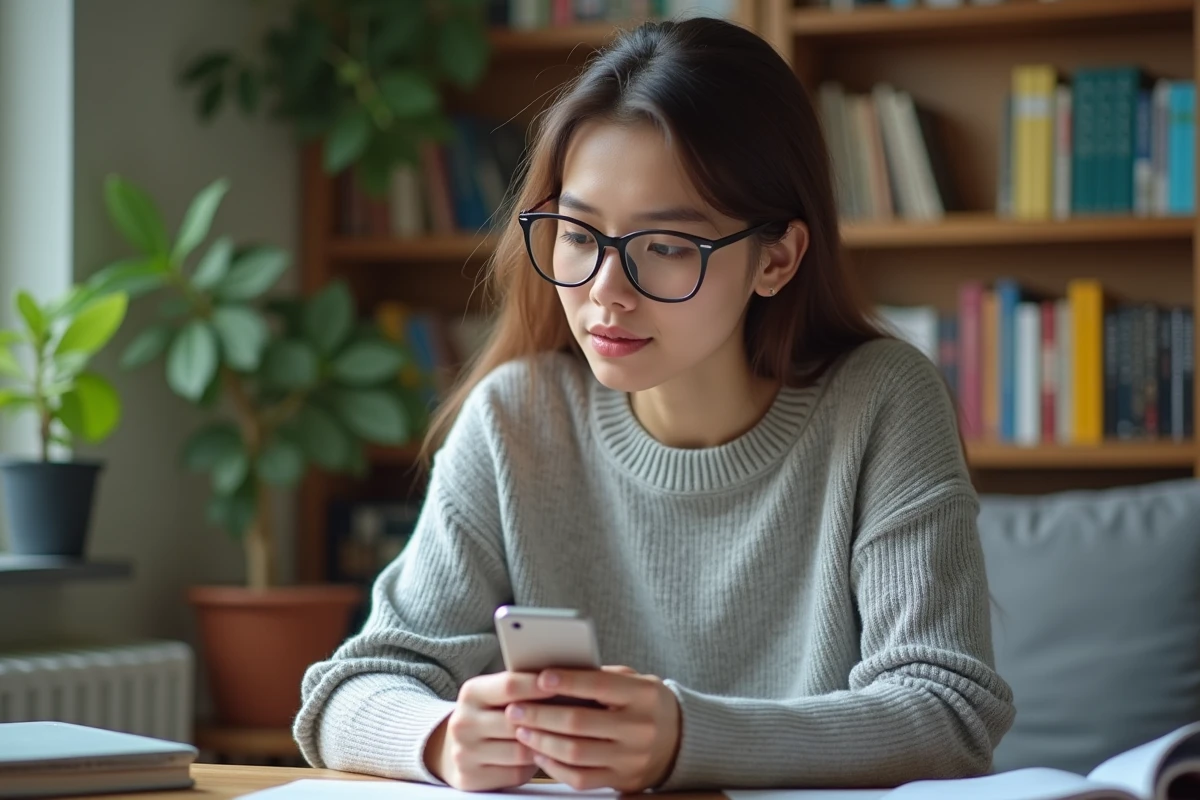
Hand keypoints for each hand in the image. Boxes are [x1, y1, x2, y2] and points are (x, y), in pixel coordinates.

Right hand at [424, 671, 557, 790]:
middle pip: (516, 722)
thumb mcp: (497, 694)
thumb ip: (522, 687)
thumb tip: (563, 681)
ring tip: (560, 737)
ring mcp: (464, 753)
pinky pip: (515, 774)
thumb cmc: (491, 715)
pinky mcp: (471, 778)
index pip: (510, 686)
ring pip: (519, 751)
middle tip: (575, 716)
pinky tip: (540, 756)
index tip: (564, 684)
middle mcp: (463, 722)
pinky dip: (531, 766)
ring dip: (542, 746)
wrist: (458, 747)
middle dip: (547, 720)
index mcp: (471, 693)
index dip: (539, 686)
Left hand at [504, 665, 681, 791]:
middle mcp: (639, 728)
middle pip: (579, 723)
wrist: (681, 742)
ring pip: (575, 753)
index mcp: (643, 695)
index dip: (567, 682)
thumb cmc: (647, 704)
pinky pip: (580, 778)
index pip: (599, 685)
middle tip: (515, 708)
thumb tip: (554, 675)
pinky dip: (554, 766)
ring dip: (541, 741)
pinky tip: (539, 753)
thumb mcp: (635, 681)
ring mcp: (631, 759)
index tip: (540, 677)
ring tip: (521, 729)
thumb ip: (601, 677)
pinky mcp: (623, 781)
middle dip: (541, 715)